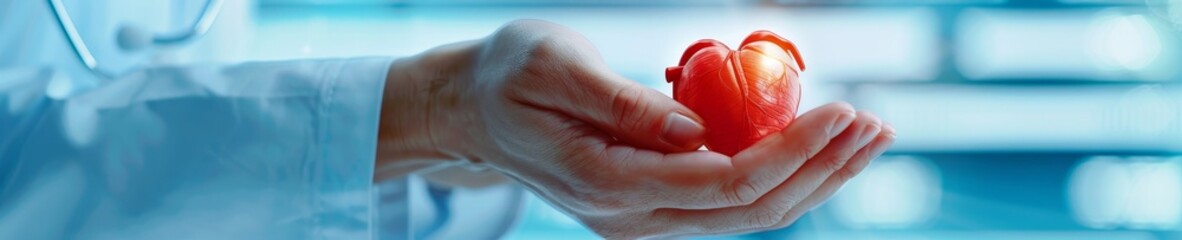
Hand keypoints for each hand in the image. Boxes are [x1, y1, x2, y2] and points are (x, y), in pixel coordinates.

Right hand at [376, 19, 895, 237]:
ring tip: (868, 136)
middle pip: (749, 213)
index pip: (722, 186)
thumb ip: (621, 103)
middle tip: (877, 122)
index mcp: (607, 185)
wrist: (471, 111)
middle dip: (821, 170)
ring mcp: (642, 220)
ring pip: (747, 217)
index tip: (842, 110)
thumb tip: (697, 130)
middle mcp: (631, 219)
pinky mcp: (653, 207)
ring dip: (814, 178)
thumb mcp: (550, 66)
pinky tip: (818, 146)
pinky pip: (730, 202)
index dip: (791, 153)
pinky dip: (782, 174)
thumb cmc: (506, 75)